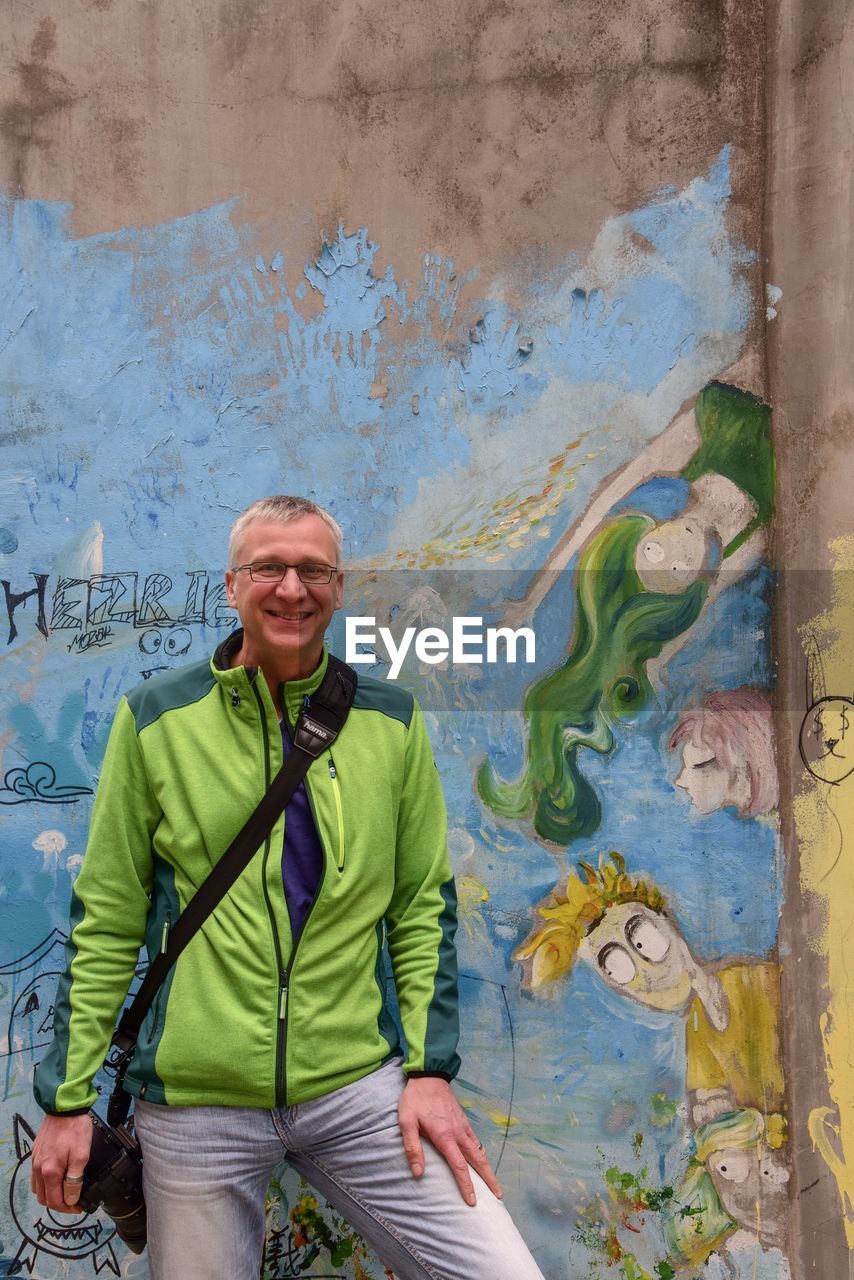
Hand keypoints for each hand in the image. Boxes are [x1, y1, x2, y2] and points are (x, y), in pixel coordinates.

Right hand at [31, 1113, 93, 1212]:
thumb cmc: (75, 1129)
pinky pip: (36, 1177)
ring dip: (50, 1195)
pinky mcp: (36, 1153)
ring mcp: (35, 1161)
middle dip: (59, 1204)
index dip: (68, 1208)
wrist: (64, 1107)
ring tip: (65, 1193)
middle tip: (73, 1202)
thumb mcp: (82, 1155)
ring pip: (38, 1189)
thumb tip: (71, 1198)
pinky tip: (56, 1179)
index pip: (55, 1201)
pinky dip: (45, 1184)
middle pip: (44, 1198)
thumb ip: (75, 1180)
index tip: (79, 1207)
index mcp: (50, 1171)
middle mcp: (38, 1169)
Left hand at [398, 1076, 501, 1206]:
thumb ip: (413, 1147)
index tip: (472, 1201)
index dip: (466, 1185)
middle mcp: (458, 1133)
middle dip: (489, 1179)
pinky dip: (482, 1153)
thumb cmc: (415, 1100)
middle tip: (499, 1196)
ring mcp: (463, 1126)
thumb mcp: (406, 1122)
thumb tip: (418, 1173)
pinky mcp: (464, 1120)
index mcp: (445, 1136)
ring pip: (479, 1150)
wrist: (429, 1075)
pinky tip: (482, 1160)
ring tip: (494, 1183)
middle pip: (478, 1160)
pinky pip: (476, 1140)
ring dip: (488, 1167)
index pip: (459, 1166)